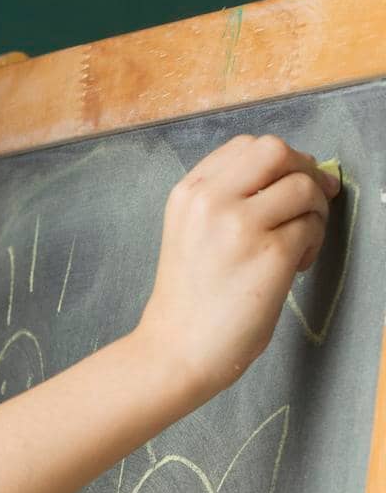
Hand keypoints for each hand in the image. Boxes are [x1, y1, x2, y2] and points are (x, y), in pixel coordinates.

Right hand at [132, 134, 339, 401]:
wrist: (178, 347)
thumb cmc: (190, 295)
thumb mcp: (190, 230)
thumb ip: (226, 198)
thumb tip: (294, 174)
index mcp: (188, 192)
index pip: (246, 146)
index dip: (278, 161)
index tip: (287, 185)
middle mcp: (211, 200)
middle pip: (277, 151)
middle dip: (303, 172)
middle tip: (309, 202)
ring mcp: (240, 225)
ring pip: (304, 187)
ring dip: (315, 212)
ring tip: (301, 244)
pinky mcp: (271, 253)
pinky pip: (313, 227)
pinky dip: (315, 243)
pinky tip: (296, 266)